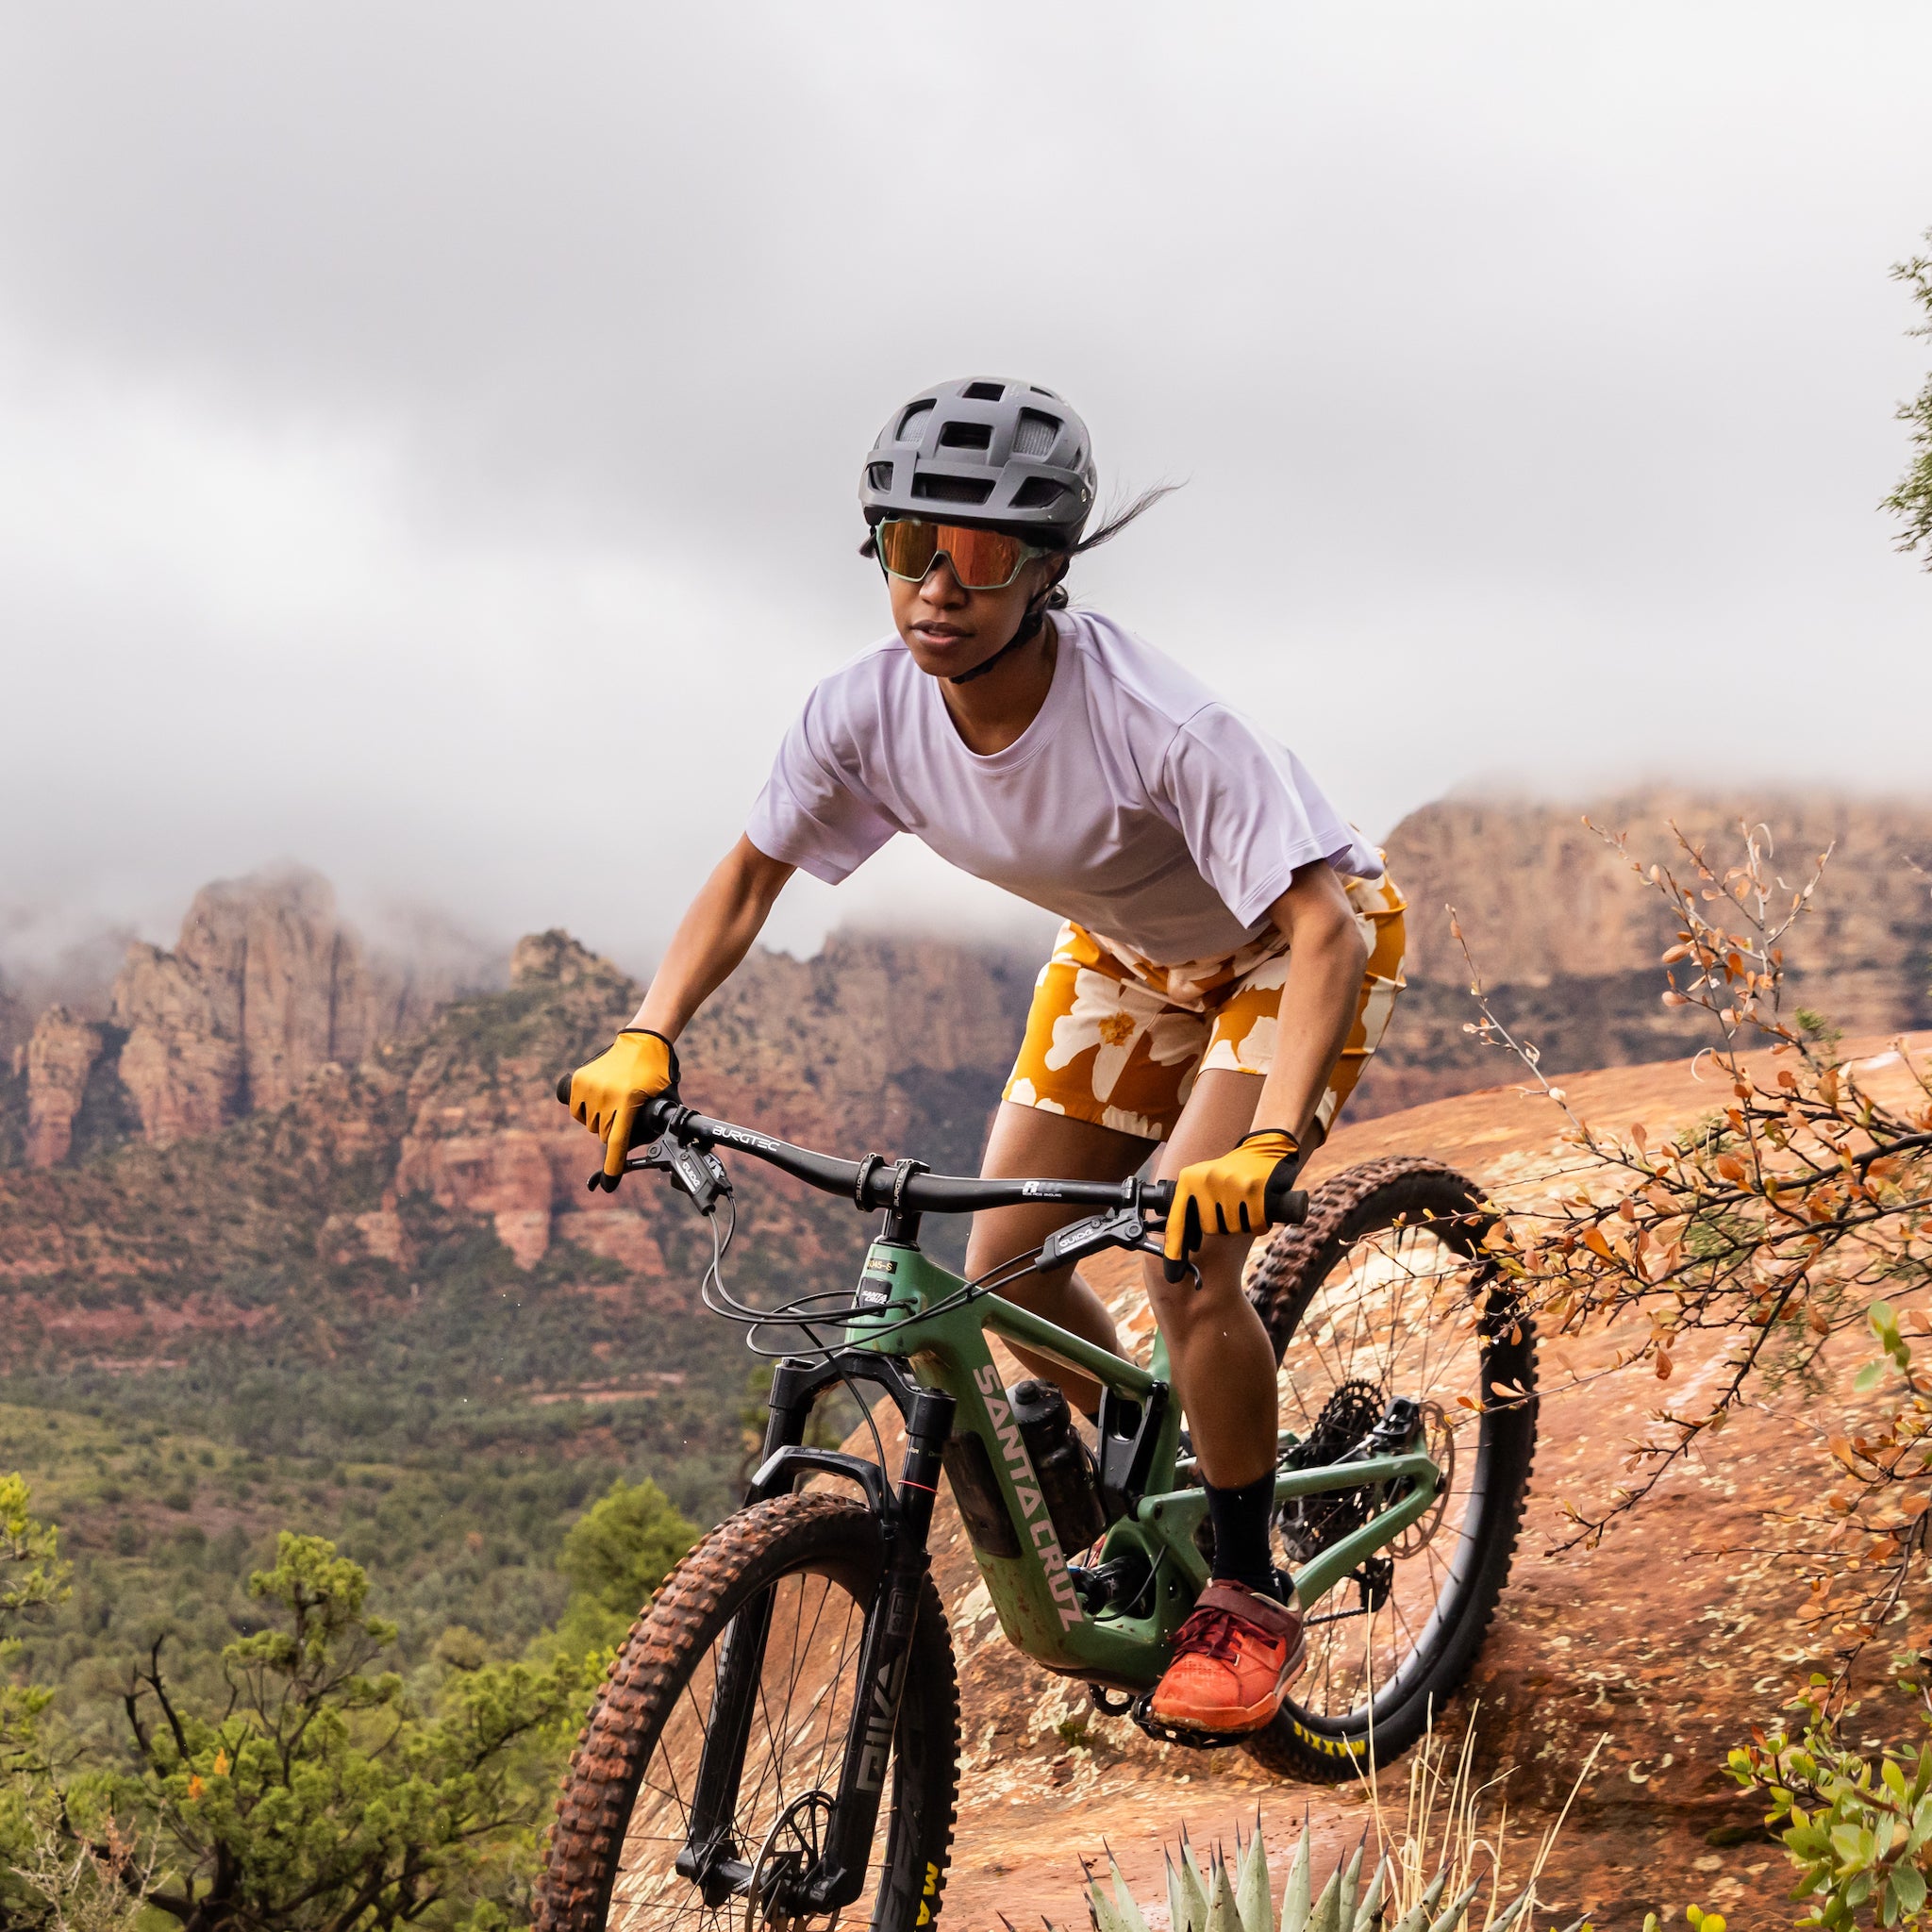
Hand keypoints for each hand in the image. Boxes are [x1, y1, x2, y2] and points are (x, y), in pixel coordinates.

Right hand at [561, 1030, 679, 1182]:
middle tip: (627, 1111)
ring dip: (600, 1120)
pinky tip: (600, 1098)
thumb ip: (663, 1124)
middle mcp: (605, 1094)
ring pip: (590, 1124)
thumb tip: (673, 1149)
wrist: (644, 1041)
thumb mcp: (667, 1100)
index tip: (608, 1185)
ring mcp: (588, 1087)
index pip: (617, 1141)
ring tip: (615, 1101)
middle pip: (604, 1135)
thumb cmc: (658, 1074)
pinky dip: (586, 1109)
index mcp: (627, 1101)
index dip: (613, 1166)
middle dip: (615, 1130)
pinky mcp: (576, 1080)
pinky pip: (576, 1110)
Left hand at [1163, 1128, 1302, 1276]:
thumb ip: (1192, 1205)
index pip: (1178, 1221)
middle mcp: (1206, 1181)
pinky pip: (1254, 1225)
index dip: (1174, 1249)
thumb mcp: (1204, 1180)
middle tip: (1232, 1207)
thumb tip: (1185, 1244)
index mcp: (1189, 1180)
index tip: (1172, 1274)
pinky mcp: (1254, 1190)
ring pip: (1232, 1228)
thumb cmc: (1231, 1170)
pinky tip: (1259, 1208)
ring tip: (1246, 1203)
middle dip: (1223, 1224)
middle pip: (1210, 1229)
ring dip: (1242, 1223)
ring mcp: (1230, 1185)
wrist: (1265, 1147)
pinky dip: (1259, 1223)